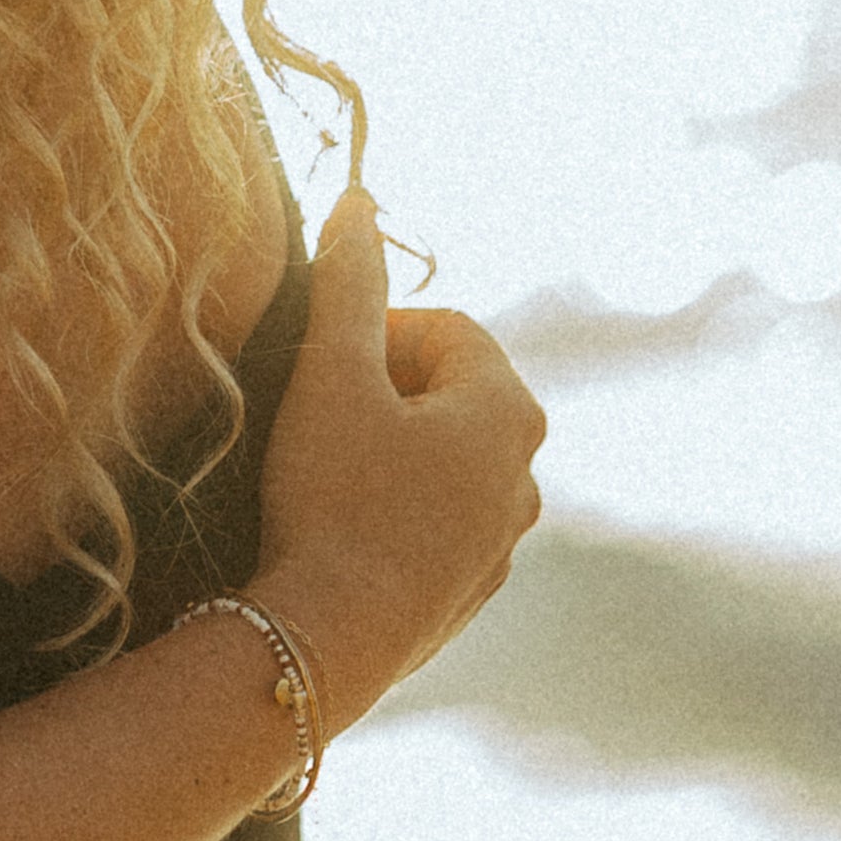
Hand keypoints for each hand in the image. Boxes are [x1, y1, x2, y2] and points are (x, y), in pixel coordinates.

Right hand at [242, 189, 547, 731]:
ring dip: (388, 452)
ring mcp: (504, 539)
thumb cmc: (333, 497)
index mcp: (509, 409)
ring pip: (442, 462)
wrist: (330, 639)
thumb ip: (348, 283)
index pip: (446, 328)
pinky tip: (338, 531)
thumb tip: (360, 201)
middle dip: (381, 393)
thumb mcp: (330, 376)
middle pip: (448, 394)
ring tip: (321, 476)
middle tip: (313, 419)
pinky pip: (434, 523)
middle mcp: (527, 472)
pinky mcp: (470, 590)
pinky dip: (392, 511)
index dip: (372, 333)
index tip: (318, 367)